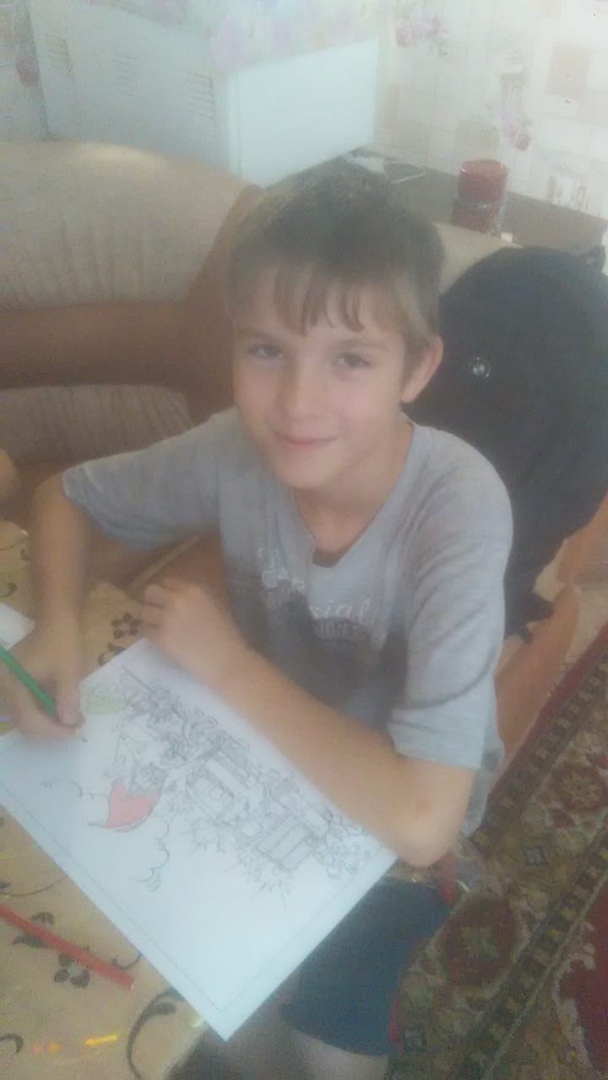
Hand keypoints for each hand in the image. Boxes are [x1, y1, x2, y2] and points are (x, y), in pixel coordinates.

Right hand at [0, 622, 83, 738]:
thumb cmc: (62, 642)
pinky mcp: (18, 683)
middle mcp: (6, 687)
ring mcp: (11, 685)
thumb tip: (69, 723)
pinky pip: (29, 704)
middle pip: (24, 720)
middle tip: (75, 728)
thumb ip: (67, 698)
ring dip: (49, 721)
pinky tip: (64, 709)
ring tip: (73, 719)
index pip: (27, 719)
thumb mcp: (69, 671)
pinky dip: (46, 710)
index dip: (50, 730)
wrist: (57, 619)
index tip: (73, 733)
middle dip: (50, 728)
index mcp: (13, 683)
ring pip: (27, 715)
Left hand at [141, 577, 248, 691]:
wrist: (226, 660)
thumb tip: (177, 596)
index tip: (166, 600)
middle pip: (150, 591)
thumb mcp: (215, 606)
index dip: (165, 592)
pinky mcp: (161, 637)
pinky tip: (158, 639)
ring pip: (144, 611)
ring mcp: (168, 618)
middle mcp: (178, 600)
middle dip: (151, 601)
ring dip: (149, 618)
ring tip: (156, 627)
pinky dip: (149, 634)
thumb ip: (195, 598)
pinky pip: (144, 630)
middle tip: (156, 611)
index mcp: (193, 590)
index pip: (167, 581)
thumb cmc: (227, 635)